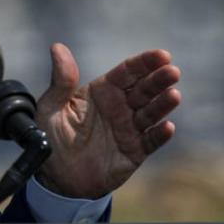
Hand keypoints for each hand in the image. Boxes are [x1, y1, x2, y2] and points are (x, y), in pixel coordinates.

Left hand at [35, 44, 180, 199]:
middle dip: (159, 80)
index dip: (144, 63)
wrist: (56, 177)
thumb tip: (57, 47)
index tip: (162, 55)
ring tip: (173, 95)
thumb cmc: (51, 138)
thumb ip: (61, 81)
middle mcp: (119, 107)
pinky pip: (149, 142)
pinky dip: (159, 135)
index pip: (127, 73)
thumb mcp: (50, 107)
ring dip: (163, 104)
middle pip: (144, 89)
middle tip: (172, 72)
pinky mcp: (134, 152)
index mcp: (102, 91)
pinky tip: (167, 127)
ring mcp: (129, 129)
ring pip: (150, 113)